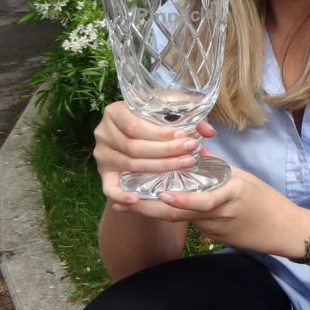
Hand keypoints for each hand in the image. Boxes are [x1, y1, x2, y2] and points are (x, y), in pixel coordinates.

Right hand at [93, 102, 216, 205]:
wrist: (143, 135)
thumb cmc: (159, 120)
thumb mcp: (172, 111)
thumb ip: (190, 117)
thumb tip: (207, 131)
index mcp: (115, 111)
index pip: (135, 125)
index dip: (161, 133)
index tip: (185, 136)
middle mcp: (103, 132)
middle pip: (135, 146)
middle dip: (167, 151)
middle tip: (191, 152)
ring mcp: (102, 154)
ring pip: (131, 165)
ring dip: (160, 167)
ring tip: (185, 164)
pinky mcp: (104, 174)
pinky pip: (109, 188)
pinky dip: (121, 195)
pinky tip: (136, 199)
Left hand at [110, 164, 299, 255]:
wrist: (283, 230)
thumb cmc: (268, 202)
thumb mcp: (246, 179)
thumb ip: (220, 167)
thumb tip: (197, 150)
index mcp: (230, 194)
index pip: (201, 200)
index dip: (179, 200)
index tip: (159, 193)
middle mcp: (218, 213)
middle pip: (179, 215)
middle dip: (149, 210)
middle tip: (124, 202)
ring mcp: (213, 228)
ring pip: (180, 220)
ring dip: (154, 212)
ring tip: (129, 204)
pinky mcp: (213, 236)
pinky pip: (190, 223)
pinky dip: (173, 215)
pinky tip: (155, 209)